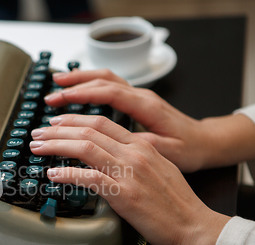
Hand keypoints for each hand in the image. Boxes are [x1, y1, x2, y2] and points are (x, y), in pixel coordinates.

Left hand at [29, 115, 229, 244]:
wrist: (194, 228)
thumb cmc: (177, 204)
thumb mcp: (159, 169)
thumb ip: (135, 157)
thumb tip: (110, 156)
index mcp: (142, 145)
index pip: (101, 122)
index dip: (74, 120)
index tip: (56, 122)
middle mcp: (134, 153)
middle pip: (88, 131)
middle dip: (58, 129)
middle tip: (38, 133)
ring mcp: (129, 172)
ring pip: (85, 148)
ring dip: (56, 145)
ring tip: (38, 147)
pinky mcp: (124, 194)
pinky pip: (88, 177)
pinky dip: (66, 174)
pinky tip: (52, 175)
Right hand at [44, 69, 254, 171]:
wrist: (206, 142)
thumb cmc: (190, 149)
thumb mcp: (169, 152)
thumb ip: (143, 145)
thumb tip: (116, 145)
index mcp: (147, 106)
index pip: (109, 93)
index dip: (82, 95)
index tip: (60, 101)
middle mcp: (141, 96)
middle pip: (102, 81)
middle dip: (73, 86)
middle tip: (49, 98)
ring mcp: (138, 96)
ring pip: (105, 79)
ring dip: (79, 81)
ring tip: (56, 85)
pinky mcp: (135, 101)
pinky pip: (108, 87)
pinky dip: (89, 86)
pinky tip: (76, 92)